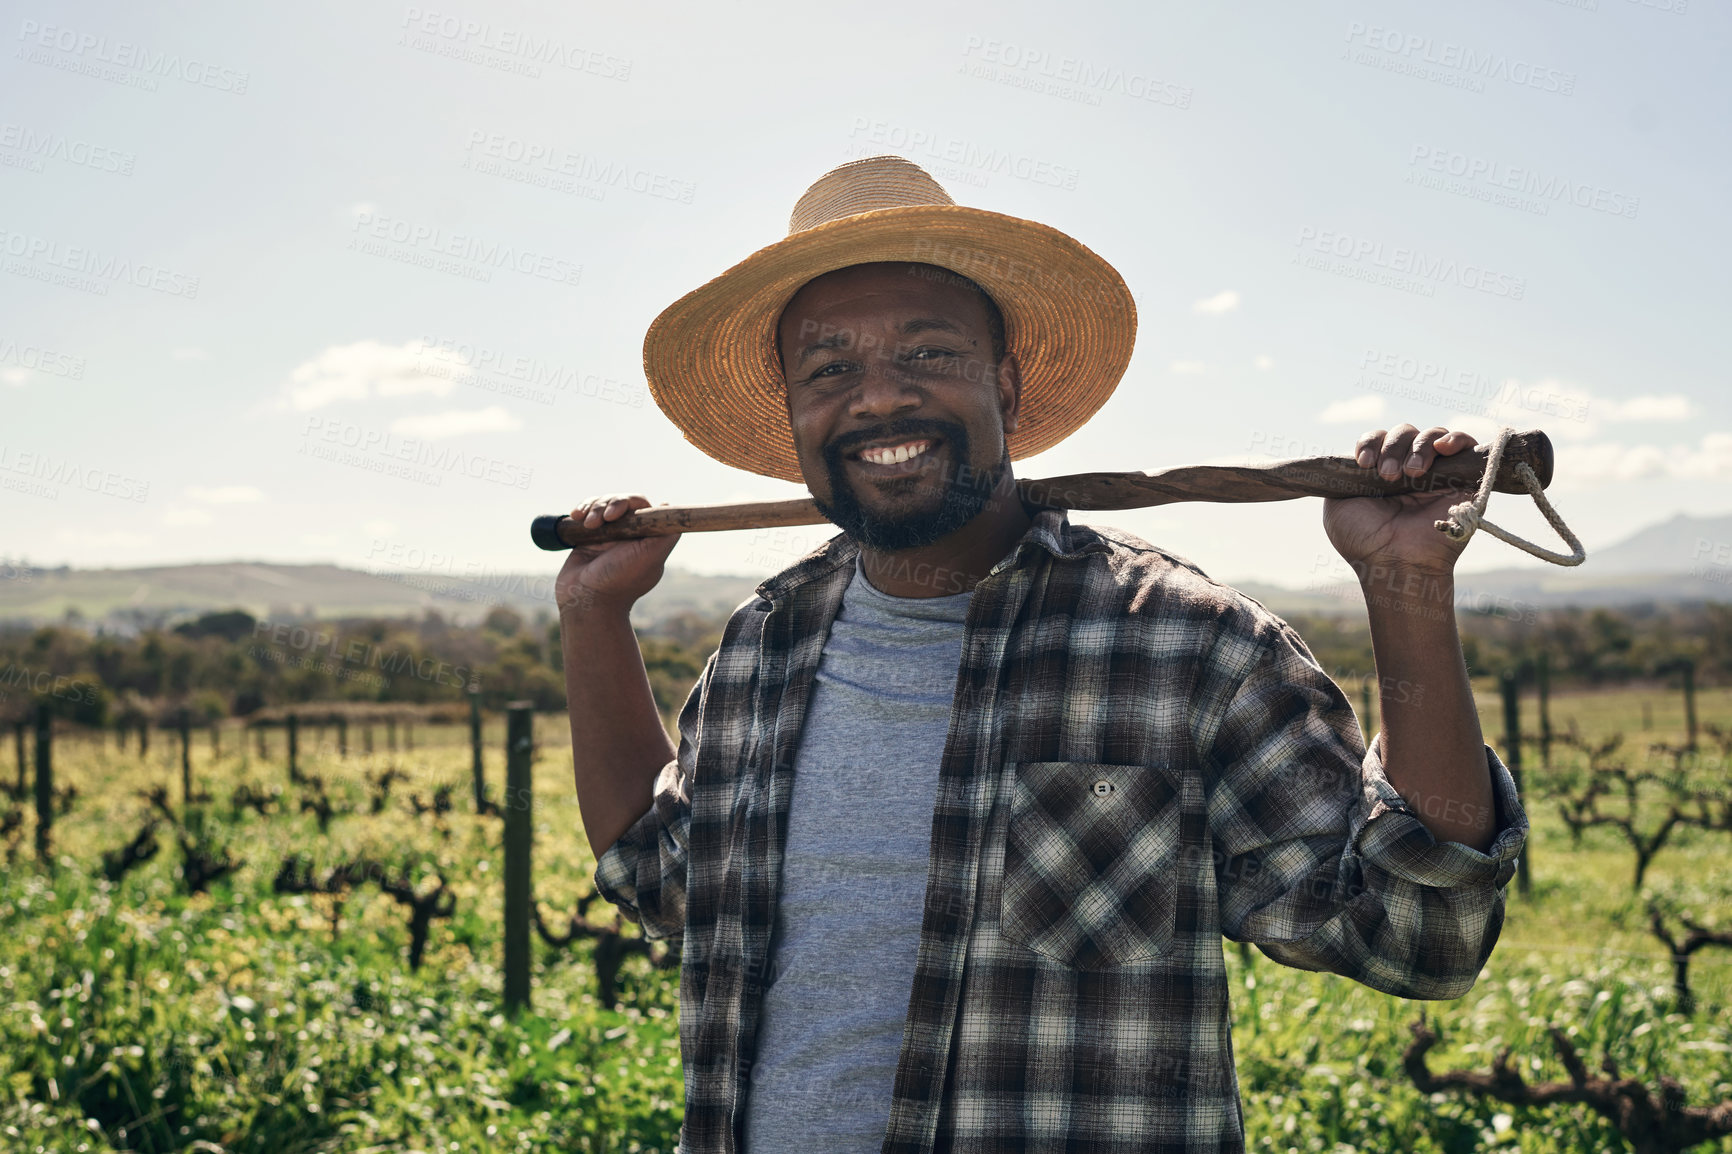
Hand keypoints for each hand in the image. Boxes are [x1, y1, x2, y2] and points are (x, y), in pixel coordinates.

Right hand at [554, 494, 680, 614]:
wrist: (586, 601)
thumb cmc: (620, 582)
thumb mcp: (651, 557)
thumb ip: (666, 534)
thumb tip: (668, 506)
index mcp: (646, 538)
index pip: (640, 506)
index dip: (628, 503)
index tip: (615, 515)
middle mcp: (628, 535)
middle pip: (620, 502)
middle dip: (607, 505)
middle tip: (600, 521)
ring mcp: (607, 536)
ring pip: (601, 505)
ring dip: (593, 508)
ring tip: (587, 525)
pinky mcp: (587, 538)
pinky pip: (586, 513)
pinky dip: (581, 510)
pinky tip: (576, 516)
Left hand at [1323, 424, 1479, 576]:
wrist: (1396, 562)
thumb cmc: (1364, 541)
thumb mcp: (1337, 506)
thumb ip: (1342, 478)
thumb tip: (1350, 458)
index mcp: (1379, 472)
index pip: (1378, 438)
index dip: (1371, 442)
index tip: (1365, 462)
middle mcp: (1408, 469)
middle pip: (1404, 433)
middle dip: (1393, 447)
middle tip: (1389, 475)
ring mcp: (1437, 474)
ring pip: (1432, 436)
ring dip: (1419, 448)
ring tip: (1412, 473)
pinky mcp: (1464, 481)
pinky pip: (1467, 445)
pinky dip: (1456, 439)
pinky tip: (1442, 448)